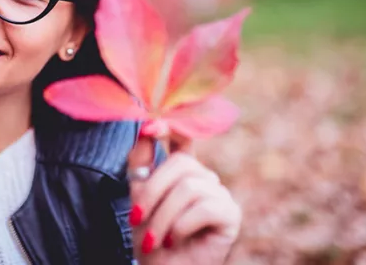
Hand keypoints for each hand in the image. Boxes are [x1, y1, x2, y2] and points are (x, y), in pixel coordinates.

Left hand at [127, 136, 240, 263]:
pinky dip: (181, 226)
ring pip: (189, 188)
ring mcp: (220, 194)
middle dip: (152, 192)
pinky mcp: (230, 214)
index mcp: (183, 171)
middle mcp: (204, 178)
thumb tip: (145, 126)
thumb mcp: (138, 195)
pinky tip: (174, 240)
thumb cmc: (151, 237)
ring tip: (152, 239)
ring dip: (163, 217)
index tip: (150, 127)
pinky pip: (204, 207)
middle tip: (136, 218)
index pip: (183, 137)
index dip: (170, 127)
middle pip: (180, 164)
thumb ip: (141, 161)